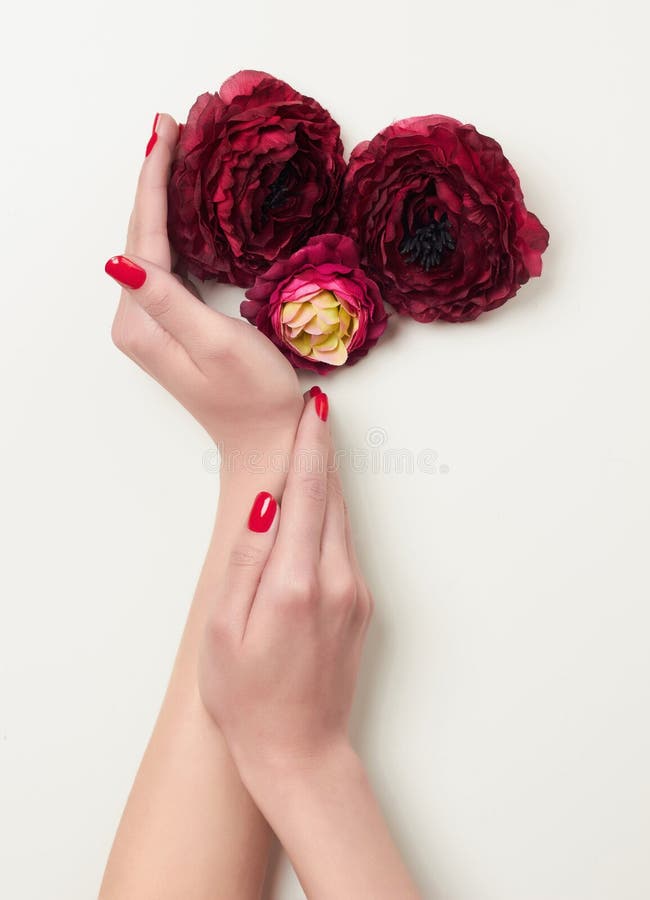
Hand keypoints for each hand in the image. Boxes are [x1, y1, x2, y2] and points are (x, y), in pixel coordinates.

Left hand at [107, 113, 302, 451]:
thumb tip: (118, 261)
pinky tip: (185, 206)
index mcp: (140, 320)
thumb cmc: (252, 395)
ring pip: (153, 245)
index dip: (153, 179)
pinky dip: (175, 227)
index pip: (141, 235)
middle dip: (154, 179)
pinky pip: (169, 262)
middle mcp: (137, 318)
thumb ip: (167, 300)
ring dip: (162, 198)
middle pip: (140, 234)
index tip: (167, 129)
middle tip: (172, 125)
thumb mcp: (213, 343)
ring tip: (176, 151)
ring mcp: (153, 322)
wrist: (266, 438)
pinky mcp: (173, 324)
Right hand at [198, 390, 372, 775]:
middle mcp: (336, 580)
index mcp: (296, 583)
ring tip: (313, 443)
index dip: (310, 447)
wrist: (301, 751)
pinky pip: (345, 545)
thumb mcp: (223, 631)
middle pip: (332, 498)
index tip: (314, 408)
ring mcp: (356, 593)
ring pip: (343, 520)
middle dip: (322, 452)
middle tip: (313, 409)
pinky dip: (331, 515)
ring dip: (328, 480)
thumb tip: (265, 504)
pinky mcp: (362, 605)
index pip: (308, 495)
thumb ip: (246, 561)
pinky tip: (316, 505)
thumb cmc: (248, 697)